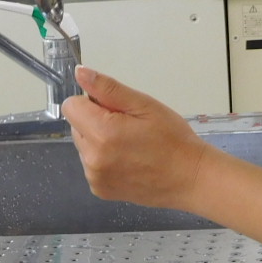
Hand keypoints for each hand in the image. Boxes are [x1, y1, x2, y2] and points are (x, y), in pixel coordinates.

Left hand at [60, 67, 206, 210]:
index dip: (91, 102)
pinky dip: (104, 160)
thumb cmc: (173, 139)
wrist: (190, 178)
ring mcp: (94, 177)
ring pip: (83, 146)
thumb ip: (107, 89)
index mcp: (101, 133)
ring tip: (130, 145)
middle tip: (128, 127)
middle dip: (95, 121)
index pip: (71, 106)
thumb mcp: (144, 105)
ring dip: (98, 141)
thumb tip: (80, 73)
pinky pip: (91, 165)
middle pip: (76, 126)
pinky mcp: (99, 189)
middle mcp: (91, 158)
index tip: (114, 109)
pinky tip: (128, 161)